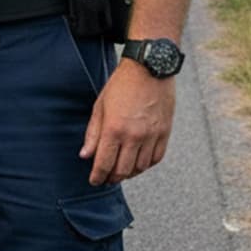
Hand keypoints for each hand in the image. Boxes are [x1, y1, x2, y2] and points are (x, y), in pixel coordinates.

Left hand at [79, 59, 174, 185]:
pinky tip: (139, 163)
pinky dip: (146, 165)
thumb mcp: (100, 106)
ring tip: (121, 172)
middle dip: (113, 178)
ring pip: (141, 167)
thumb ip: (93, 133)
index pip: (104, 163)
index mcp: (114, 129)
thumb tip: (85, 156)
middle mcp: (134, 135)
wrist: (150, 68)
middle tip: (107, 179)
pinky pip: (156, 158)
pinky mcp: (165, 132)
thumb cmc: (121, 85)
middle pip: (123, 170)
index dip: (98, 176)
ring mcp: (152, 135)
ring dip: (130, 173)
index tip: (94, 181)